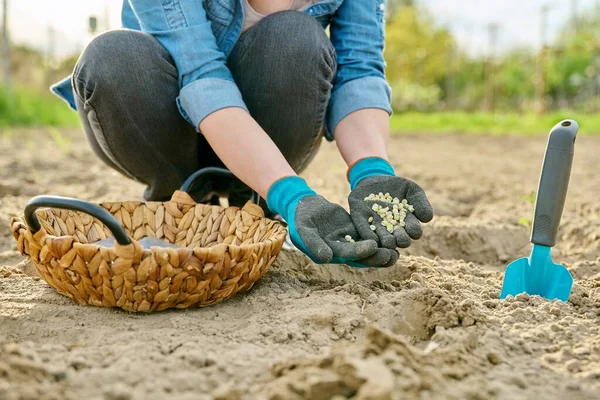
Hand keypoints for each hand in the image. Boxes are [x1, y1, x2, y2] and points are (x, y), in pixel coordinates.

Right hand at [267, 176, 397, 267]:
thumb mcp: (303, 231)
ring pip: (367, 248)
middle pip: (362, 256)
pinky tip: (393, 234)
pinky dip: (379, 236)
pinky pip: (368, 234)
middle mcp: (340, 251)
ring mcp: (348, 241)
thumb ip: (314, 244)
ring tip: (398, 250)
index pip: (347, 255)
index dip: (360, 252)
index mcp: (329, 254)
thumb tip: (327, 258)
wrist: (303, 206)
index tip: (373, 247)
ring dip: (382, 250)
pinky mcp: (353, 230)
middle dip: (377, 256)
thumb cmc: (299, 220)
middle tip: (393, 255)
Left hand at [347, 158, 433, 249]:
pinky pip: (363, 229)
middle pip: (398, 238)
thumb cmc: (399, 187)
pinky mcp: (360, 220)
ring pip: (381, 237)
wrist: (376, 178)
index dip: (414, 231)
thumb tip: (427, 218)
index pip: (413, 230)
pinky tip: (371, 239)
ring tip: (388, 242)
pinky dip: (367, 234)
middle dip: (401, 239)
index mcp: (406, 224)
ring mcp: (375, 226)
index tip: (415, 231)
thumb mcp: (413, 191)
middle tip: (401, 240)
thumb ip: (421, 203)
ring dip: (385, 240)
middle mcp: (392, 230)